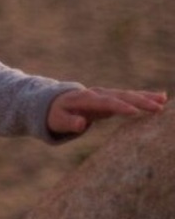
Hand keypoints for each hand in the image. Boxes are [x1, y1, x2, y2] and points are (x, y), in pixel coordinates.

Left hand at [47, 87, 166, 134]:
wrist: (54, 102)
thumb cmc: (56, 115)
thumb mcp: (57, 120)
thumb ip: (69, 123)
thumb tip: (81, 124)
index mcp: (84, 99)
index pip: (104, 102)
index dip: (119, 107)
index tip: (135, 112)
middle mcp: (97, 94)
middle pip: (120, 96)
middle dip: (139, 101)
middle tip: (158, 107)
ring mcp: (105, 95)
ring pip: (128, 94)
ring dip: (146, 97)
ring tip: (164, 100)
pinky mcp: (112, 98)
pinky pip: (130, 97)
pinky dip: (145, 97)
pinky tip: (162, 97)